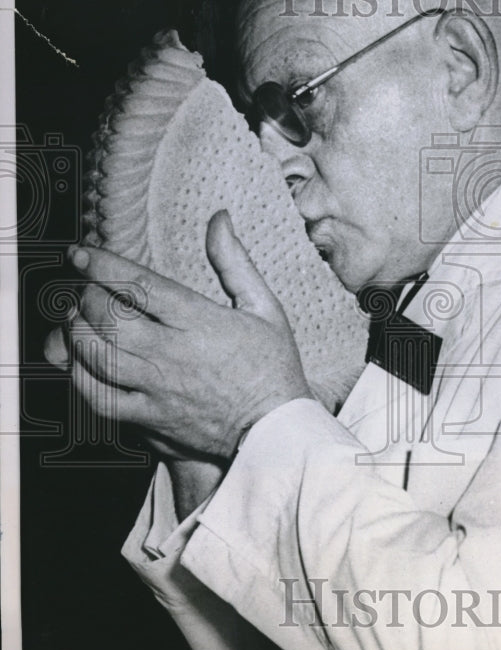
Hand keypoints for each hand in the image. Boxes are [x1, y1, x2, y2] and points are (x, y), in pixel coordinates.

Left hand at [44, 210, 311, 461]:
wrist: (276, 431)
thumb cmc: (273, 368)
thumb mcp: (264, 307)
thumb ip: (234, 261)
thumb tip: (219, 219)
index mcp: (199, 321)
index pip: (138, 285)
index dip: (101, 265)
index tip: (81, 254)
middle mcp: (172, 353)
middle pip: (107, 318)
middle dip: (85, 295)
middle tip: (84, 288)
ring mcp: (157, 388)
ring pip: (96, 355)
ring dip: (76, 331)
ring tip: (75, 318)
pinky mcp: (149, 418)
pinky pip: (99, 397)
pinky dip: (79, 375)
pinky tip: (80, 362)